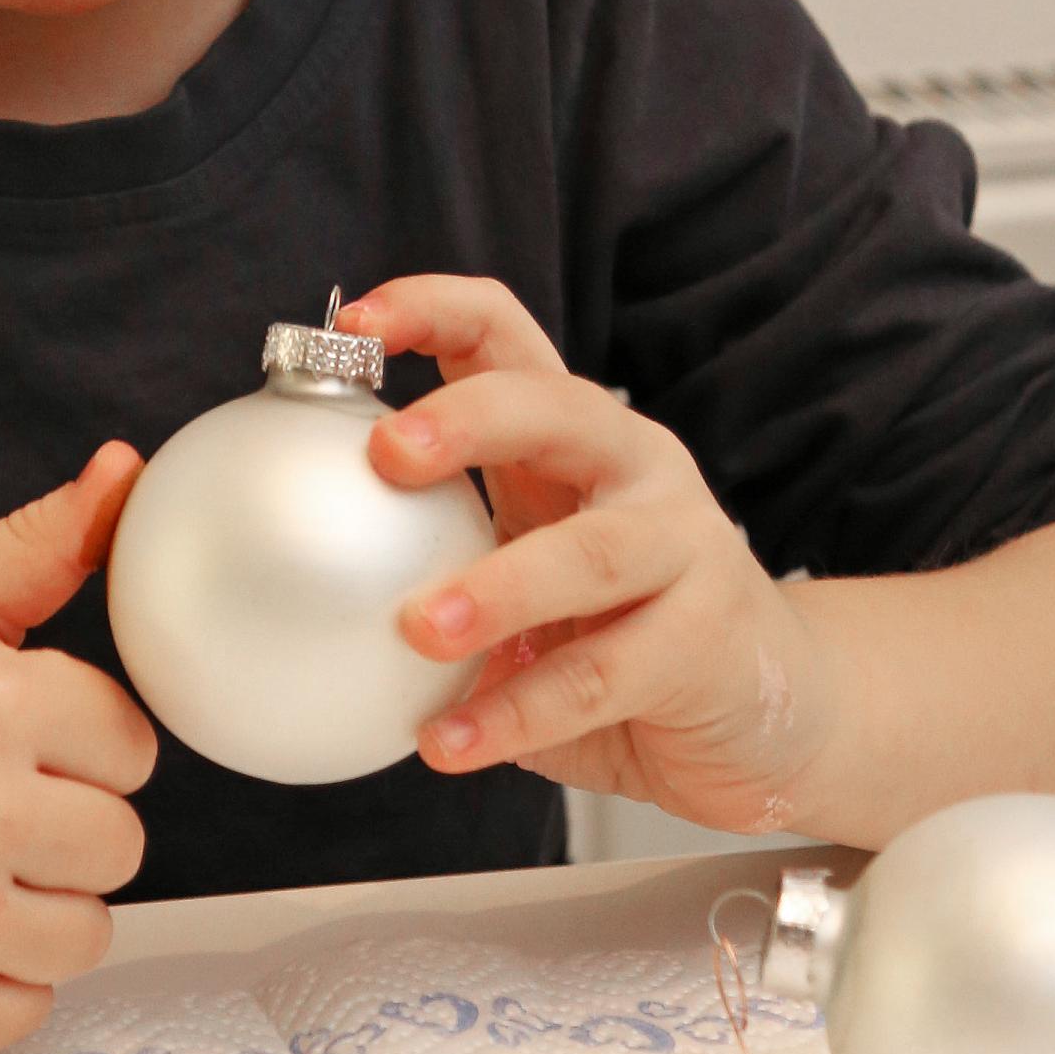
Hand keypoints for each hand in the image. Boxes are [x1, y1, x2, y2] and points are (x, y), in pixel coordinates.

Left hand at [343, 277, 831, 834]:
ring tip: (418, 629)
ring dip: (498, 589)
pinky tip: (448, 743)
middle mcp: (634, 467)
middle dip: (469, 418)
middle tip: (386, 455)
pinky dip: (518, 713)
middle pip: (556, 407)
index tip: (351, 325)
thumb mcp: (520, 577)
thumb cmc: (621, 634)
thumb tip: (282, 570)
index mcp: (571, 436)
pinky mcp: (708, 637)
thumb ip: (432, 561)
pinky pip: (604, 675)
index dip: (431, 310)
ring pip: (591, 551)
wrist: (771, 715)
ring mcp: (684, 546)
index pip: (504, 335)